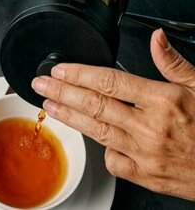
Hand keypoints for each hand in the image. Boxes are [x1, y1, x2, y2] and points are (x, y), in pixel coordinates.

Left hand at [31, 29, 194, 200]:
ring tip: (49, 105)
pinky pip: (112, 161)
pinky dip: (101, 148)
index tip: (60, 70)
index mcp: (165, 101)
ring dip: (68, 116)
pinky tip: (91, 137)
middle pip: (95, 105)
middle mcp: (151, 128)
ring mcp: (145, 154)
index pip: (110, 82)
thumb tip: (156, 38)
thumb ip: (173, 63)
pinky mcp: (144, 176)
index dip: (79, 74)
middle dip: (62, 92)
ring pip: (96, 131)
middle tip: (40, 84)